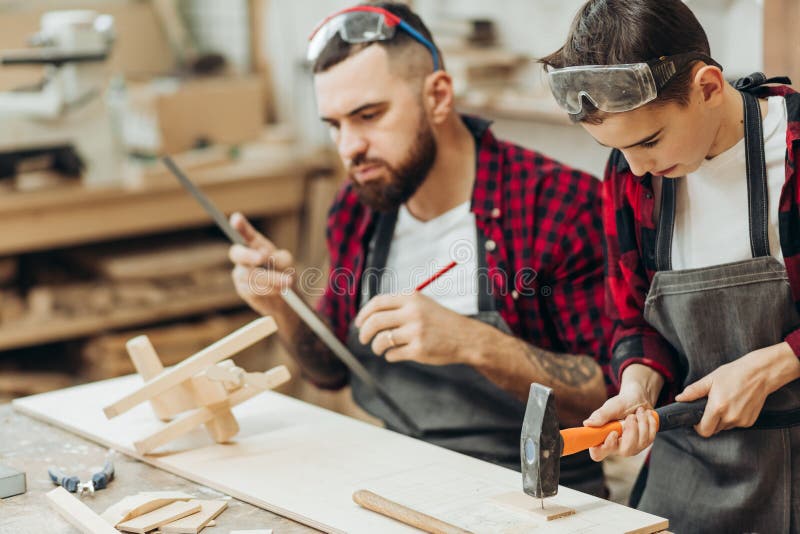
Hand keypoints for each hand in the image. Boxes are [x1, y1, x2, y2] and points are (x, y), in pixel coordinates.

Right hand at [228, 212, 294, 315]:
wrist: (286, 297)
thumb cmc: (284, 272)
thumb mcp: (286, 261)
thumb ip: (278, 258)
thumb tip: (267, 259)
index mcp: (255, 245)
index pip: (245, 234)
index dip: (240, 226)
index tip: (236, 218)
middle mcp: (244, 257)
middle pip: (236, 253)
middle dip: (247, 255)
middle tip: (261, 258)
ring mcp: (241, 274)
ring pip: (250, 275)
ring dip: (270, 278)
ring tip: (288, 282)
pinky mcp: (243, 290)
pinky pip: (254, 289)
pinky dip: (270, 288)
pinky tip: (280, 290)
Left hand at [354, 293, 481, 364]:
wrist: (465, 338)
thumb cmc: (439, 321)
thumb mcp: (421, 305)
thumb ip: (397, 307)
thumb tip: (366, 317)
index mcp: (411, 298)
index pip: (377, 303)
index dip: (364, 314)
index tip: (359, 323)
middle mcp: (413, 313)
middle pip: (375, 321)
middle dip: (364, 332)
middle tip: (363, 339)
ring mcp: (416, 332)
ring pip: (381, 340)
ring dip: (376, 347)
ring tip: (380, 349)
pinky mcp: (419, 350)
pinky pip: (392, 354)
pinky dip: (389, 356)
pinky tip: (396, 354)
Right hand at [584, 365, 661, 460]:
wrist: (637, 400)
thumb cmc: (621, 404)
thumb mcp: (611, 407)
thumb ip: (601, 416)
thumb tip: (587, 423)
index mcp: (603, 439)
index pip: (598, 453)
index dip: (605, 447)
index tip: (613, 432)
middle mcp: (617, 447)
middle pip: (626, 450)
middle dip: (632, 431)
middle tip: (630, 416)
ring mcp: (632, 447)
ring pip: (641, 443)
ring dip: (642, 423)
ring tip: (638, 412)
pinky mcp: (644, 444)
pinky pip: (650, 437)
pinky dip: (649, 423)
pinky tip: (645, 415)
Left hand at [674, 342, 799, 437]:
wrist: (760, 374)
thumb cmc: (735, 374)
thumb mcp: (710, 380)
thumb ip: (693, 391)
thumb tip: (679, 399)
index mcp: (718, 407)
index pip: (704, 431)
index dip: (698, 426)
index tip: (697, 419)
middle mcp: (730, 417)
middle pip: (713, 429)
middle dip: (709, 421)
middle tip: (711, 407)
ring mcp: (742, 421)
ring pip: (724, 427)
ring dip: (721, 419)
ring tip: (725, 402)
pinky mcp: (750, 422)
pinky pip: (735, 424)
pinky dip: (732, 418)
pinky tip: (735, 404)